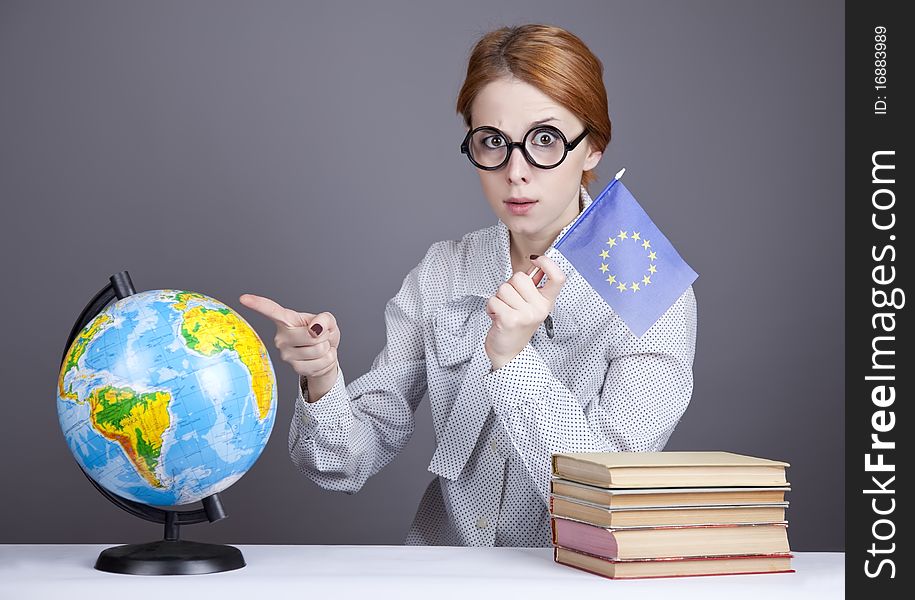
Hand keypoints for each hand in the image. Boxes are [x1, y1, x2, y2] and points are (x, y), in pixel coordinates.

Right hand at [238, 293, 339, 401]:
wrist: (326, 354)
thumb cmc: (323, 334)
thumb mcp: (328, 321)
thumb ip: (324, 319)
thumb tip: (316, 327)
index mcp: (286, 320)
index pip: (271, 311)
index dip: (258, 304)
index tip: (244, 298)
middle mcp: (281, 337)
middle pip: (311, 335)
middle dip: (324, 336)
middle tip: (319, 336)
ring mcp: (286, 354)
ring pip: (318, 349)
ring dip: (326, 348)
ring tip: (319, 346)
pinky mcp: (295, 368)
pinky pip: (321, 362)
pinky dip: (328, 359)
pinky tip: (320, 358)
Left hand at [484, 255, 566, 369]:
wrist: (508, 352)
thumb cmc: (517, 324)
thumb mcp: (530, 305)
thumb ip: (532, 285)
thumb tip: (535, 263)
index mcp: (547, 302)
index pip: (558, 278)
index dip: (548, 263)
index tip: (537, 260)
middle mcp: (540, 308)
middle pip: (520, 277)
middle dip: (509, 286)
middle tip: (511, 302)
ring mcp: (526, 315)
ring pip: (504, 288)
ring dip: (499, 298)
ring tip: (504, 310)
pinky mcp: (510, 320)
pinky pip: (494, 300)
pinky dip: (491, 307)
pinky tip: (497, 316)